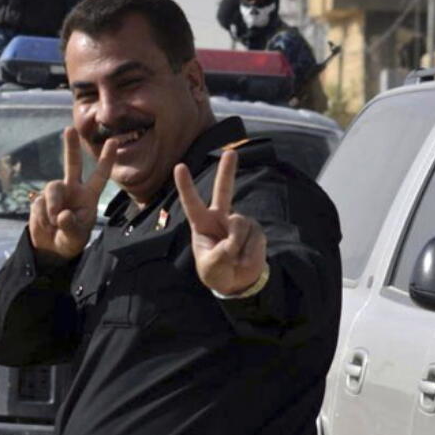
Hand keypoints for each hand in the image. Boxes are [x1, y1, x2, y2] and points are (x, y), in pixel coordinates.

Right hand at [28, 128, 115, 265]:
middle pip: (72, 164)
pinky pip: (40, 204)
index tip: (114, 141)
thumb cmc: (70, 240)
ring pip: (53, 188)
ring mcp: (56, 194)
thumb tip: (61, 214)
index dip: (106, 159)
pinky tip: (46, 225)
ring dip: (53, 205)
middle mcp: (73, 190)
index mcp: (88, 196)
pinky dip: (43, 217)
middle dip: (70, 147)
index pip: (100, 175)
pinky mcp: (40, 200)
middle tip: (69, 129)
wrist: (50, 248)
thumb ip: (71, 226)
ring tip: (54, 221)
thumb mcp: (76, 238)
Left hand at [175, 151, 266, 294]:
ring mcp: (239, 222)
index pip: (192, 203)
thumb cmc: (216, 273)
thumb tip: (235, 238)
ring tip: (234, 259)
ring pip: (240, 226)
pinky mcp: (255, 230)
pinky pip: (254, 238)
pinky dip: (249, 253)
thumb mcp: (210, 268)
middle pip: (224, 190)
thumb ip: (220, 254)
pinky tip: (245, 259)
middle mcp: (220, 218)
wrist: (237, 282)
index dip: (186, 186)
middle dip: (227, 171)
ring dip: (238, 246)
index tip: (179, 166)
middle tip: (231, 151)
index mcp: (202, 224)